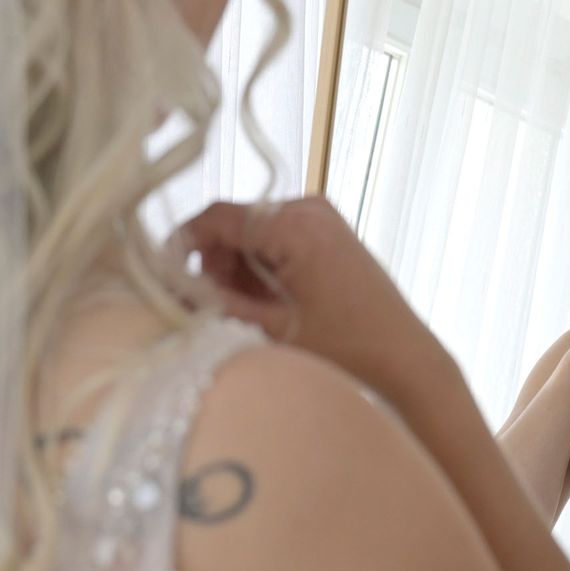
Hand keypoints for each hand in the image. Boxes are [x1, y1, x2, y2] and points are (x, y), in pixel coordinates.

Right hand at [178, 197, 454, 401]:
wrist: (407, 363)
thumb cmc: (346, 351)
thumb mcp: (270, 329)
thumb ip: (214, 303)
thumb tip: (166, 286)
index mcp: (294, 223)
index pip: (216, 217)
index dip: (182, 245)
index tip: (162, 278)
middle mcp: (309, 208)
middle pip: (234, 224)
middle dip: (215, 265)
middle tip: (212, 309)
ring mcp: (323, 218)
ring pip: (253, 234)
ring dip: (238, 270)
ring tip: (247, 314)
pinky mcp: (330, 233)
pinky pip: (277, 240)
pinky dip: (262, 269)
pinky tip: (269, 306)